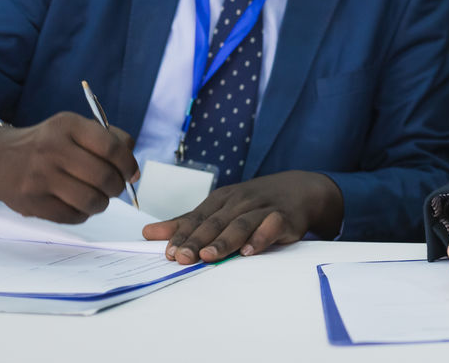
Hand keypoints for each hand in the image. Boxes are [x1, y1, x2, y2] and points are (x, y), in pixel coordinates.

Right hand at [0, 111, 137, 223]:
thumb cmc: (47, 143)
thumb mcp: (73, 128)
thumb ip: (108, 139)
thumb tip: (133, 170)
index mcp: (67, 125)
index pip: (112, 148)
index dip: (128, 164)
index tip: (131, 173)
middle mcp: (52, 149)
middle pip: (104, 176)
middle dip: (117, 186)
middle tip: (114, 187)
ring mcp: (40, 178)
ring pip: (91, 200)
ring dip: (102, 203)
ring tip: (98, 197)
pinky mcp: (32, 202)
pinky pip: (72, 216)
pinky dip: (83, 214)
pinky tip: (78, 204)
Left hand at [142, 170, 343, 264]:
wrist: (300, 190)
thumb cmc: (254, 202)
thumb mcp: (220, 208)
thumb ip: (187, 223)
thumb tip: (149, 233)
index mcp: (221, 199)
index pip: (197, 218)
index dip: (182, 234)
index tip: (168, 253)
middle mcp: (239, 201)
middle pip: (215, 221)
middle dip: (197, 240)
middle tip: (182, 258)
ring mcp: (262, 208)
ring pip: (240, 224)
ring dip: (224, 240)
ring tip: (209, 256)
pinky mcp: (284, 217)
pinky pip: (271, 226)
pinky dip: (260, 237)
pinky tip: (249, 251)